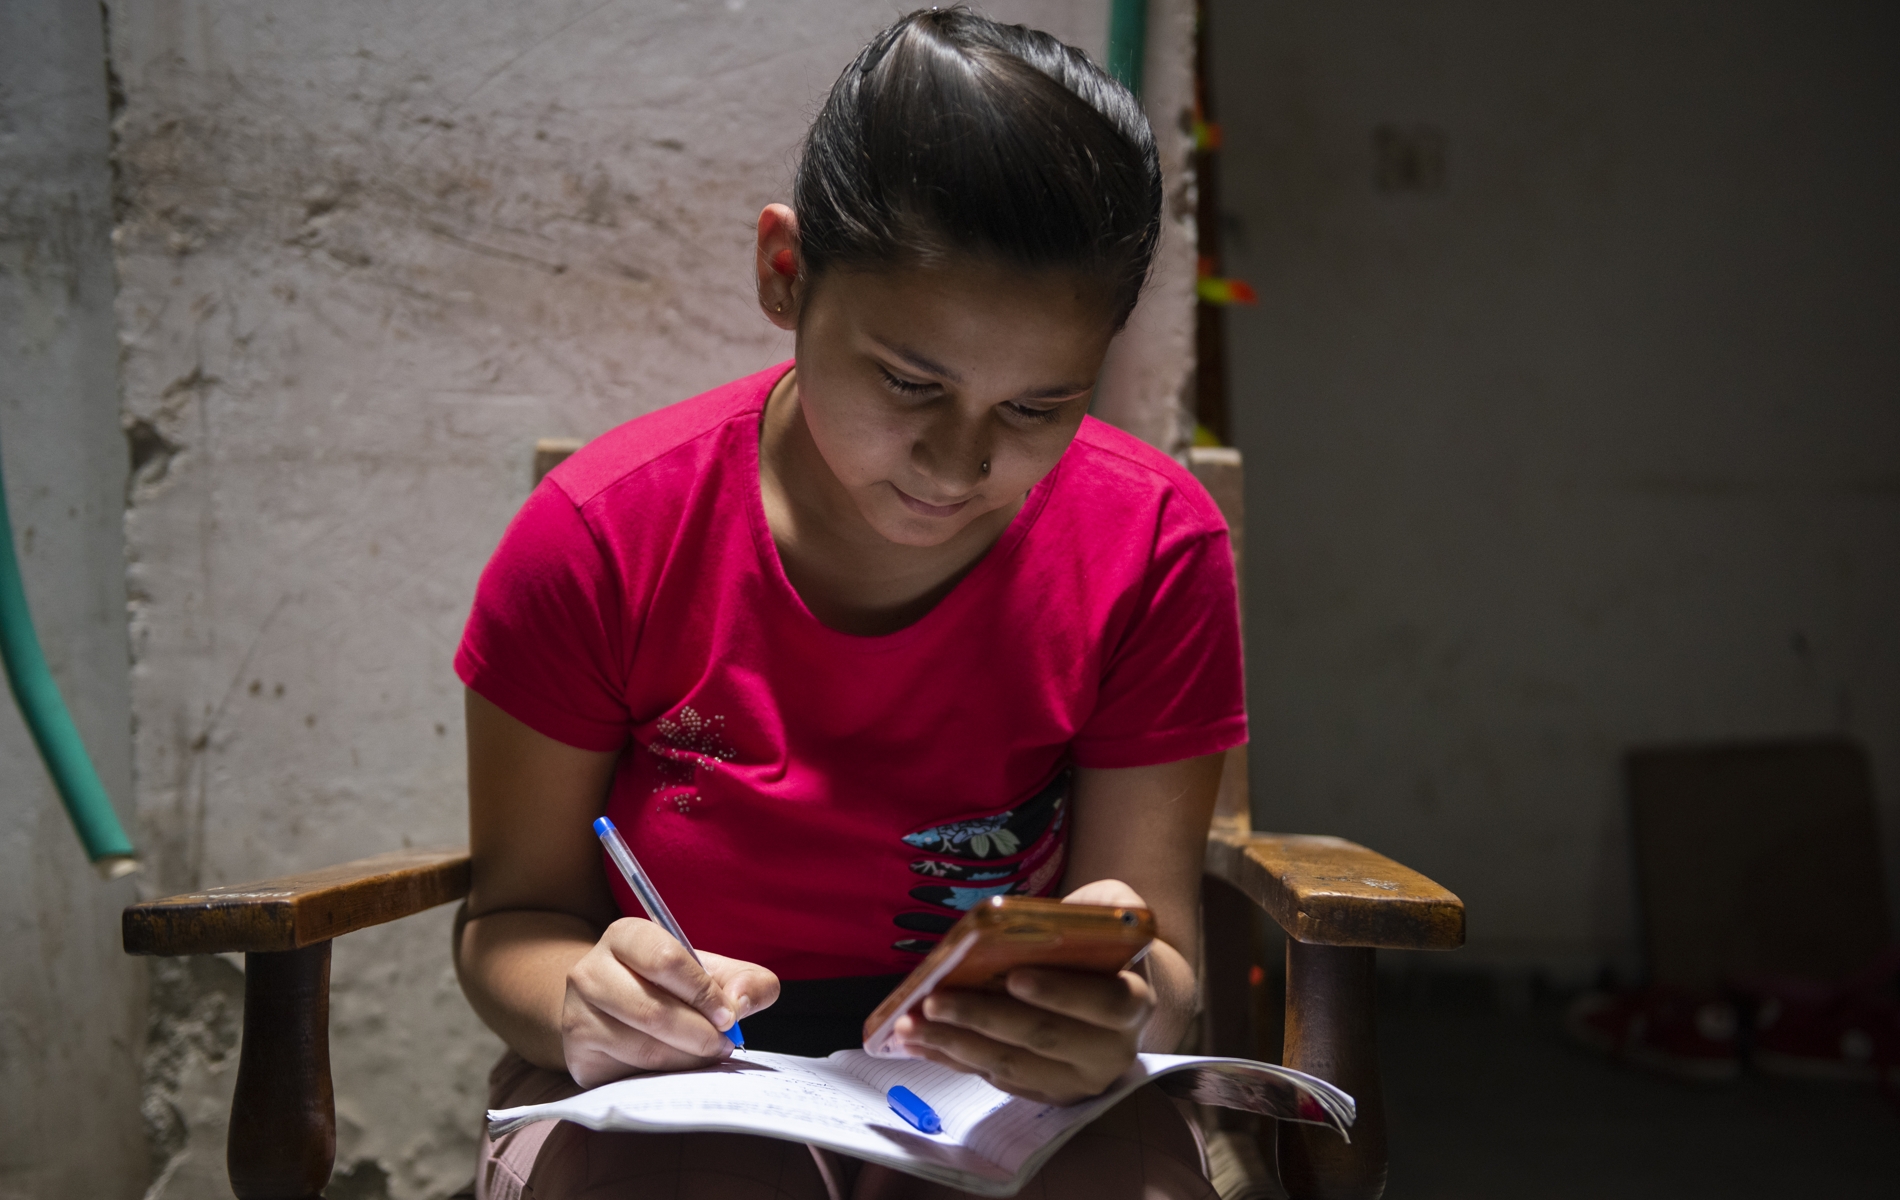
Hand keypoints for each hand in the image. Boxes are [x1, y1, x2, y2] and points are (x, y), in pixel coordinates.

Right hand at [561, 917, 778, 1086]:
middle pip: (653, 1010)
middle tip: (723, 1045)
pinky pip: (628, 1072)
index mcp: (625, 936)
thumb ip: (745, 980)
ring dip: (686, 1059)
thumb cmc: (667, 986)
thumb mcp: (710, 972)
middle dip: (699, 1034)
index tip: (728, 1016)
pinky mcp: (577, 1054)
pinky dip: (664, 1076)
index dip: (703, 992)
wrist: (609, 1009)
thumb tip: (741, 1004)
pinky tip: (677, 1068)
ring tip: (706, 1056)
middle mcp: (589, 970)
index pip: (666, 960)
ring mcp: (577, 1013)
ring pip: (642, 1047)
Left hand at [893, 879, 1157, 1104]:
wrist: (1112, 993)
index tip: (1013, 977)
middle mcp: (1112, 1051)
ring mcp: (1078, 1080)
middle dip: (983, 1018)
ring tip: (910, 1024)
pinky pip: (997, 1080)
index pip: (1104, 1003)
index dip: (1059, 993)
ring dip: (956, 1045)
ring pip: (1013, 1066)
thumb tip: (1066, 915)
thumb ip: (1102, 908)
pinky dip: (956, 1060)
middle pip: (1044, 1038)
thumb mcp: (1111, 912)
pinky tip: (921, 1041)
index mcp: (1134, 1003)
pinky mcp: (1047, 1095)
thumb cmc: (1100, 945)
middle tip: (934, 999)